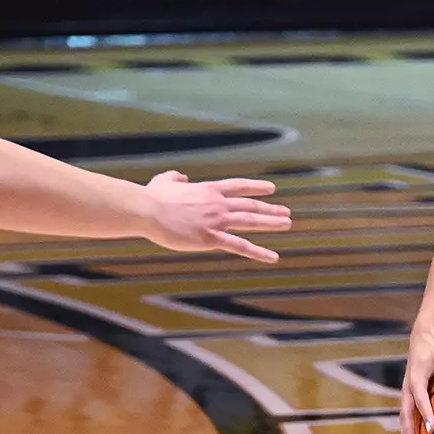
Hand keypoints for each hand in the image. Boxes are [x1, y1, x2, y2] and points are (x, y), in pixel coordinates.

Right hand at [140, 171, 291, 261]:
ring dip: (271, 223)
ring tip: (287, 224)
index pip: (238, 186)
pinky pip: (241, 246)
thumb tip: (181, 176)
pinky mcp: (211, 238)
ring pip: (251, 221)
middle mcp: (218, 203)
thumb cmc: (152, 197)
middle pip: (250, 205)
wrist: (147, 210)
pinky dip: (258, 252)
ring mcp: (217, 221)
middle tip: (286, 212)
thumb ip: (175, 177)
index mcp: (208, 190)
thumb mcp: (164, 180)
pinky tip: (273, 257)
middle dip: (270, 209)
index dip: (256, 187)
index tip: (271, 189)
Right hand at [399, 329, 433, 433]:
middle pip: (406, 412)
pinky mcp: (408, 393)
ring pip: (404, 414)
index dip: (425, 413)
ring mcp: (407, 391)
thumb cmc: (433, 348)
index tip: (432, 428)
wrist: (420, 340)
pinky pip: (406, 412)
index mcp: (416, 379)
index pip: (421, 399)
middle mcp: (409, 387)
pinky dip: (406, 426)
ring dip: (404, 431)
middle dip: (407, 429)